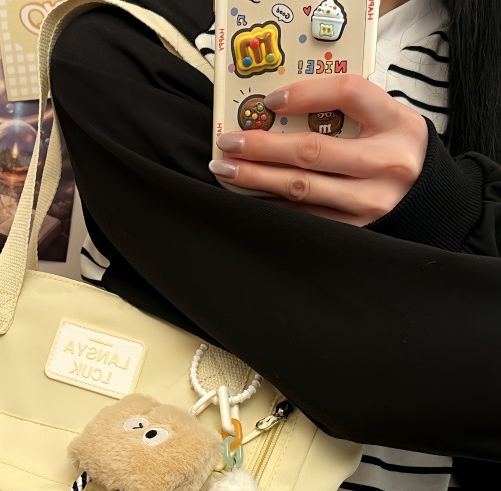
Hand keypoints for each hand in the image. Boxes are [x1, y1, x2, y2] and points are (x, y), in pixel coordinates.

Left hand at [209, 74, 428, 225]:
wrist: (429, 203)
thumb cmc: (397, 153)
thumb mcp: (388, 121)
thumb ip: (347, 111)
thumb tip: (280, 110)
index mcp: (396, 124)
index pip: (348, 94)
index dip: (304, 93)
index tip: (269, 100)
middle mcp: (384, 163)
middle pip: (311, 151)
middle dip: (261, 147)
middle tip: (228, 143)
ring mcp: (369, 202)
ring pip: (301, 188)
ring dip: (256, 179)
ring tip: (226, 170)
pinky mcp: (354, 231)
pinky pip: (304, 216)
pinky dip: (273, 205)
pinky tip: (250, 197)